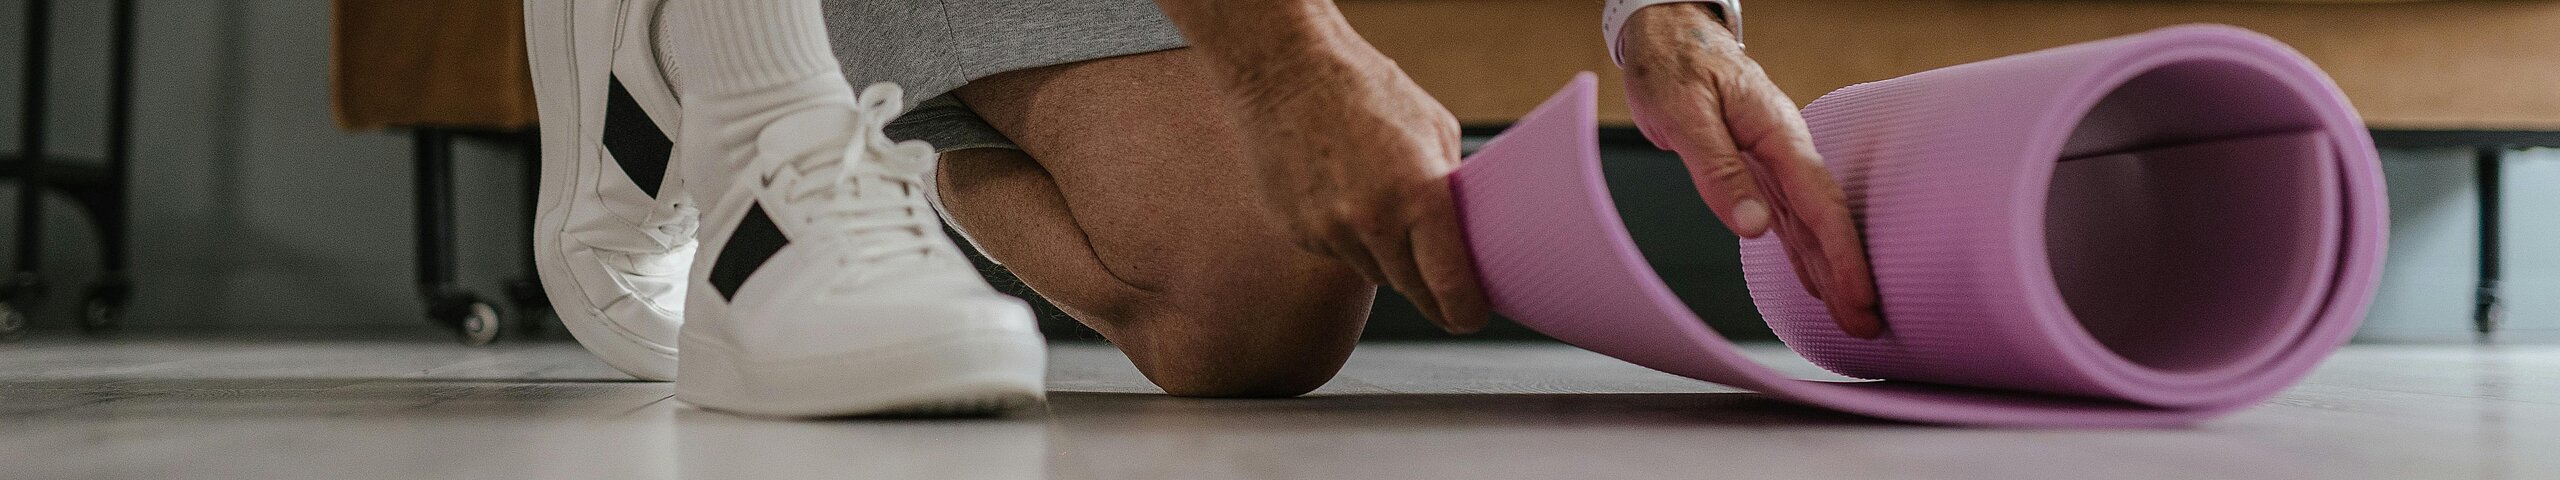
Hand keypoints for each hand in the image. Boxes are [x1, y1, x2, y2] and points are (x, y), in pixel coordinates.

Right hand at [1223, 48, 1490, 334]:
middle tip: (1440, 277)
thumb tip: (1466, 232)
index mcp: (1419, 194)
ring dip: (1386, 254)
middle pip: (1413, 289)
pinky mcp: (1298, 232)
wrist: (1286, 71)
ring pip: (1374, 272)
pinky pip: (1338, 254)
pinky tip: (1342, 192)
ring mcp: (1330, 231)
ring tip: (1379, 202)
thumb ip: (1450, 187)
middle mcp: (1373, 221)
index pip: (1450, 285)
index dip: (1465, 311)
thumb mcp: (1434, 129)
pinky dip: (1348, 236)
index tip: (1470, 317)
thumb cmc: (1366, 90)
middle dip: (1430, 288)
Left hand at [1619, 4, 1882, 336]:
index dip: (1842, 255)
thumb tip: (1754, 227)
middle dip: (1848, 274)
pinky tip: (1816, 280)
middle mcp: (1785, 148)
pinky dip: (1803, 250)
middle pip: (1825, 220)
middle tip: (1867, 325)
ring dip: (1830, 269)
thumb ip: (1719, 171)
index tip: (1859, 297)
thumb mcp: (1686, 115)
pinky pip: (1789, 215)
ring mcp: (1773, 158)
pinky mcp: (1756, 165)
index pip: (1821, 204)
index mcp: (1778, 134)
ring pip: (1809, 223)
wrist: (1668, 32)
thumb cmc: (1673, 65)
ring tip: (1853, 316)